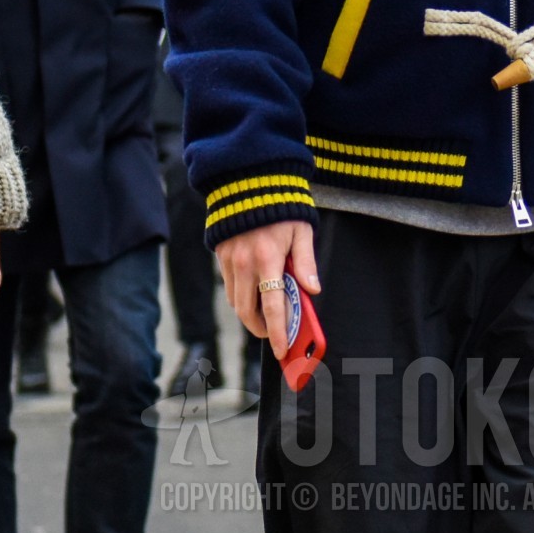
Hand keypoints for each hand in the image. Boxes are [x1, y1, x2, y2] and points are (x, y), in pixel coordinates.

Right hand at [216, 220, 318, 360]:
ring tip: (266, 312)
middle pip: (247, 312)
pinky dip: (240, 296)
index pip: (273, 307)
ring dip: (249, 314)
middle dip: (260, 329)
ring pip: (235, 302)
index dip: (277, 333)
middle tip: (273, 333)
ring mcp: (230, 261)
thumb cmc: (282, 208)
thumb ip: (306, 263)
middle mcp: (245, 264)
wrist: (249, 182)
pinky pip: (229, 286)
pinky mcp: (221, 256)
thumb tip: (312, 290)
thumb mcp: (301, 232)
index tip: (280, 350)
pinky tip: (254, 291)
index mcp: (268, 260)